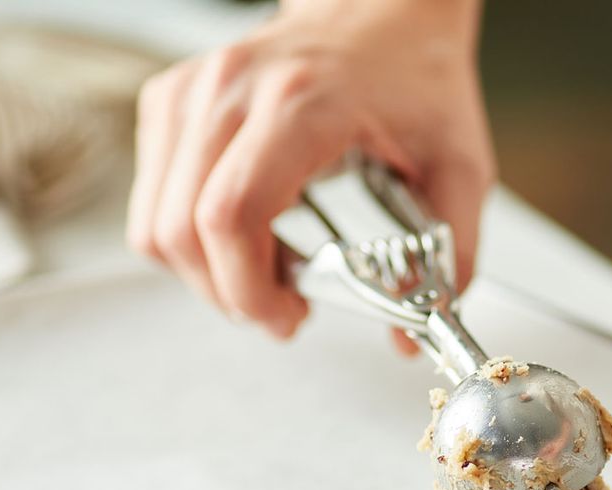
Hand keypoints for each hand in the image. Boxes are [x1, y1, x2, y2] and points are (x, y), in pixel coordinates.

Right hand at [126, 0, 493, 349]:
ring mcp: (193, 90)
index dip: (246, 288)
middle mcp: (231, 90)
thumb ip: (451, 255)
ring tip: (264, 274)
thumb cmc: (416, 76)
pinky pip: (151, 196)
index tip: (288, 317)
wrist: (384, 8)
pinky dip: (187, 235)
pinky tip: (245, 234)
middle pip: (181, 228)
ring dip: (202, 272)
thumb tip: (413, 334)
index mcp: (299, 103)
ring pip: (154, 220)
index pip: (230, 215)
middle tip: (281, 311)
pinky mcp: (173, 98)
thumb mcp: (459, 166)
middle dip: (227, 294)